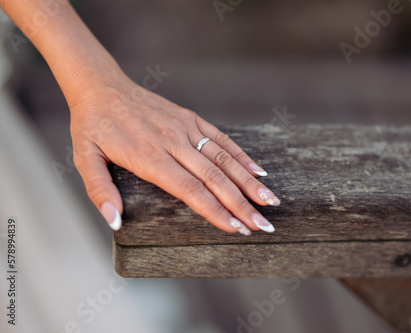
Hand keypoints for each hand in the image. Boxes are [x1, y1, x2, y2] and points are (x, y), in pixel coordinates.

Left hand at [68, 65, 279, 234]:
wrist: (102, 86)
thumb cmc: (93, 126)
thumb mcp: (85, 158)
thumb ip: (100, 191)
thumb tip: (115, 221)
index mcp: (149, 157)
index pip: (190, 190)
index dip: (215, 211)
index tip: (236, 229)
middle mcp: (173, 143)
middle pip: (214, 178)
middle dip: (241, 204)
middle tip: (263, 225)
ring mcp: (185, 128)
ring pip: (223, 159)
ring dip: (248, 182)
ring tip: (270, 201)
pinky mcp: (191, 118)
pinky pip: (221, 139)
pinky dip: (241, 156)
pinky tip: (259, 172)